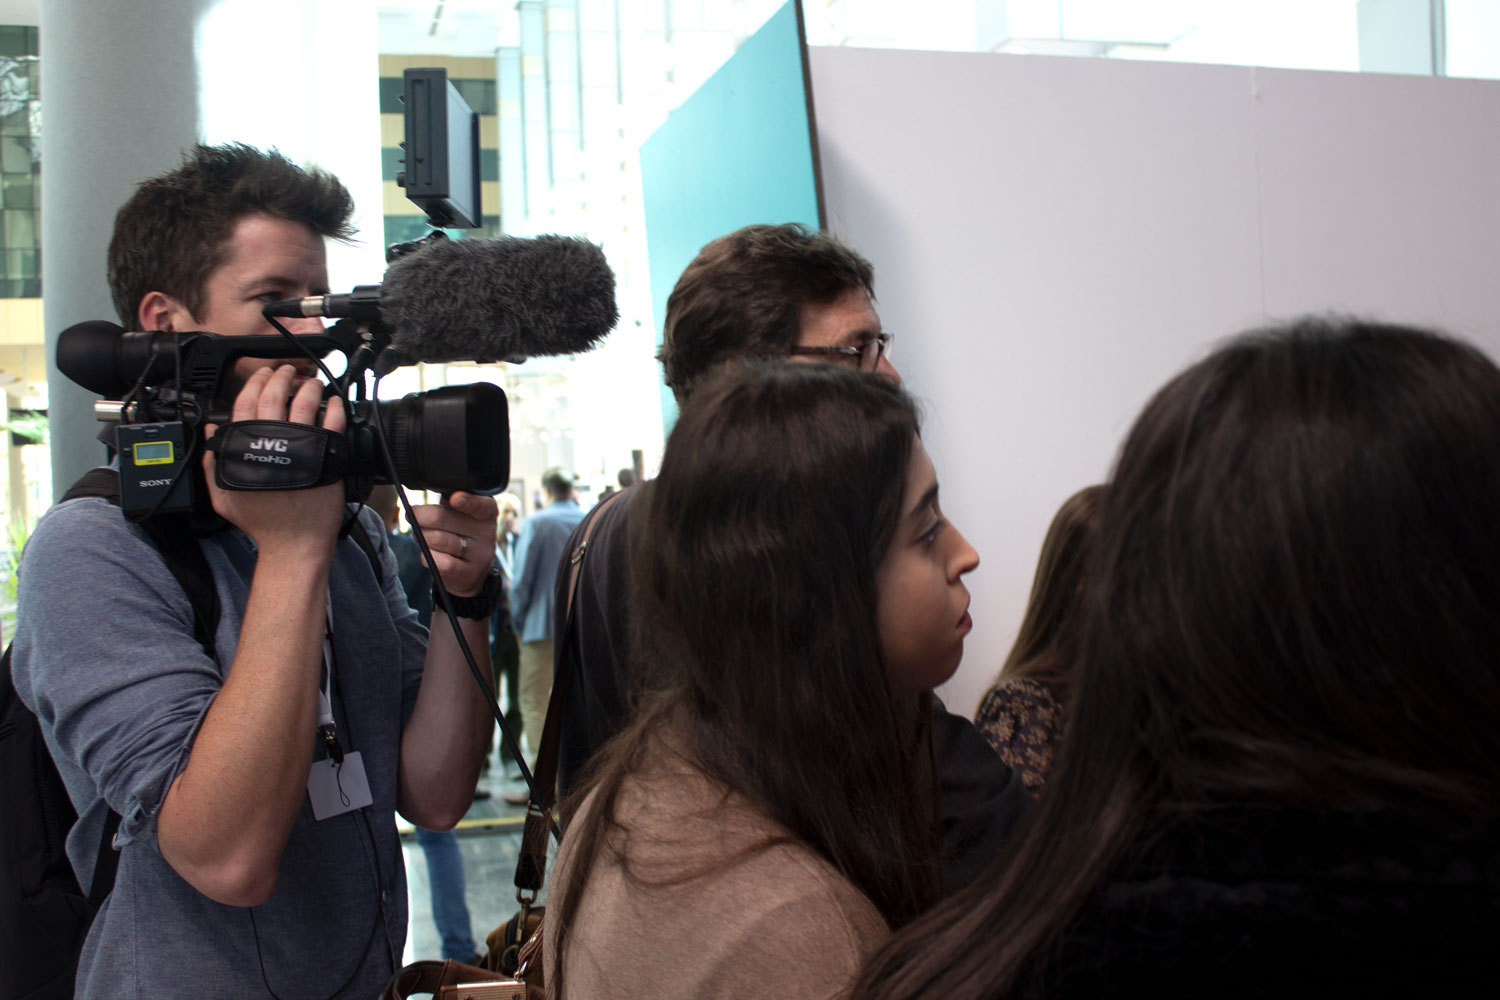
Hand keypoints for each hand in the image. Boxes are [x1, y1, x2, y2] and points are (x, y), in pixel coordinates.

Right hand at [202, 364, 348, 554]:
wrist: (294, 543)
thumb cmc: (262, 523)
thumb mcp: (223, 496)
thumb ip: (212, 463)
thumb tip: (211, 431)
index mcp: (246, 449)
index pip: (246, 402)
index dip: (255, 382)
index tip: (263, 374)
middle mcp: (273, 445)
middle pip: (275, 396)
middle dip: (281, 376)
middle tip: (287, 371)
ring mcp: (301, 450)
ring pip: (305, 404)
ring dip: (308, 386)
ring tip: (310, 382)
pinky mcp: (326, 458)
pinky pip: (333, 423)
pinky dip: (334, 407)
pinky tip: (334, 401)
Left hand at [410, 491, 498, 596]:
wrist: (469, 571)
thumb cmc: (459, 534)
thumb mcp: (460, 514)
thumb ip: (448, 501)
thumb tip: (422, 499)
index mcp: (487, 512)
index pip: (481, 505)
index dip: (468, 501)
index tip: (455, 498)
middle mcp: (487, 532)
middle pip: (442, 517)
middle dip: (420, 516)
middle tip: (413, 516)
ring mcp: (480, 554)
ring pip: (437, 539)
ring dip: (422, 537)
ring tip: (424, 537)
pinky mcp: (469, 573)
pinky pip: (439, 561)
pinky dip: (427, 556)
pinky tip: (430, 554)